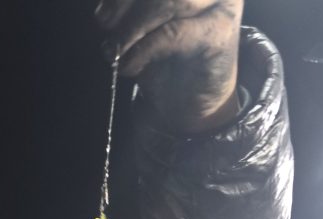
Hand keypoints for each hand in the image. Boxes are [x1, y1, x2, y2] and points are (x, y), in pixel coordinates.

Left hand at [95, 0, 243, 132]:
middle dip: (126, 4)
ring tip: (114, 51)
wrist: (187, 104)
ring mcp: (220, 3)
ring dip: (133, 28)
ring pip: (169, 1)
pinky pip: (173, 33)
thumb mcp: (140, 25)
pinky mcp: (220, 31)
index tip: (102, 14)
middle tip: (104, 26)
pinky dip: (144, 50)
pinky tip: (129, 66)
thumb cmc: (162, 59)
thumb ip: (129, 8)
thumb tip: (104, 8)